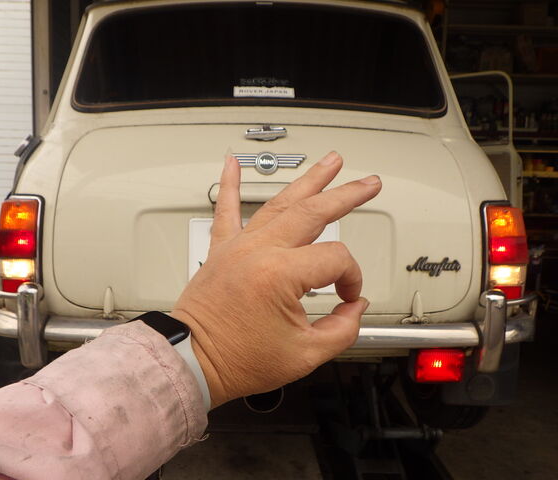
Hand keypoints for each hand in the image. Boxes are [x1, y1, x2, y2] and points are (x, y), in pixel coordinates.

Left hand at [172, 151, 381, 406]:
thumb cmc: (236, 359)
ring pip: (280, 202)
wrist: (190, 359)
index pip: (335, 259)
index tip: (347, 297)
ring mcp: (239, 246)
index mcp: (280, 275)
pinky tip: (231, 163)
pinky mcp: (222, 249)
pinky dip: (229, 184)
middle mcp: (259, 251)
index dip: (351, 278)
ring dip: (308, 180)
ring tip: (330, 162)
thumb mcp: (304, 356)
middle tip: (369, 183)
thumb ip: (342, 330)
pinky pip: (226, 210)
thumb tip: (354, 308)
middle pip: (314, 212)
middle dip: (347, 195)